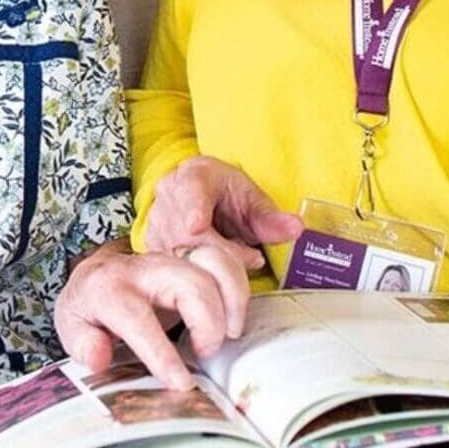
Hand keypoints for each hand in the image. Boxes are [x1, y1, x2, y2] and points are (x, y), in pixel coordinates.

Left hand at [55, 240, 251, 389]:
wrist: (97, 272)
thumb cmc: (88, 307)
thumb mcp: (71, 327)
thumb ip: (83, 344)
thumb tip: (100, 356)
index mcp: (109, 288)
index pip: (137, 318)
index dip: (161, 352)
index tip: (181, 382)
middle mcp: (143, 268)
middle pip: (189, 282)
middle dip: (208, 322)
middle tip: (206, 353)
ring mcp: (170, 257)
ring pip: (213, 262)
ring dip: (232, 298)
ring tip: (230, 332)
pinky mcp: (190, 257)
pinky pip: (224, 258)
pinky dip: (238, 283)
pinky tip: (235, 312)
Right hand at [146, 155, 302, 268]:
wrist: (205, 200)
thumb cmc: (228, 197)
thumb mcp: (253, 200)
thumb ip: (271, 217)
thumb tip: (296, 227)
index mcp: (193, 174)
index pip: (191, 191)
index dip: (194, 209)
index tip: (197, 226)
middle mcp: (168, 193)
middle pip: (186, 232)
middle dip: (221, 251)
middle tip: (252, 257)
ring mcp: (156, 220)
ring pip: (178, 253)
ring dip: (210, 264)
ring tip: (234, 256)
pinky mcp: (152, 245)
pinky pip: (172, 267)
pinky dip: (195, 273)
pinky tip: (211, 267)